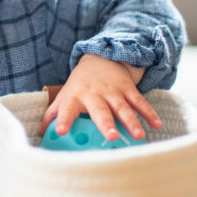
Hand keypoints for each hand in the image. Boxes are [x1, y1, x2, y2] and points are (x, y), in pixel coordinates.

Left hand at [38, 54, 161, 141]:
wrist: (100, 59)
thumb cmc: (79, 86)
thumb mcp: (64, 97)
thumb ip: (52, 115)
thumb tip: (40, 134)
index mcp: (75, 97)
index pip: (66, 110)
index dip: (63, 120)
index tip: (60, 131)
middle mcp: (94, 94)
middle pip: (100, 110)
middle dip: (106, 123)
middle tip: (112, 137)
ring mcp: (113, 91)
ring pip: (123, 107)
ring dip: (132, 121)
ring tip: (138, 136)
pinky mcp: (127, 88)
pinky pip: (139, 101)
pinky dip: (148, 112)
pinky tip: (156, 124)